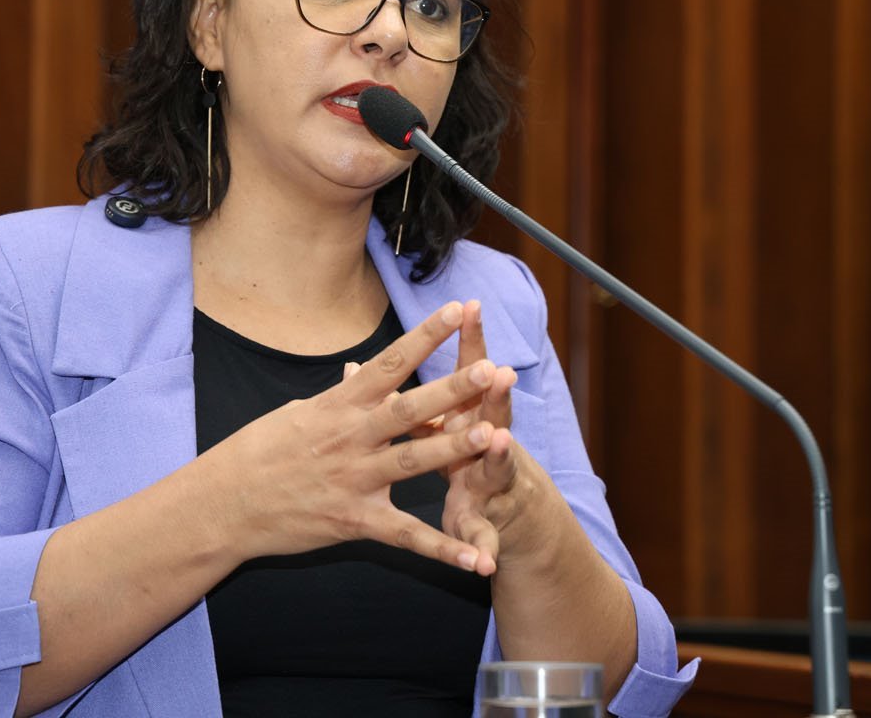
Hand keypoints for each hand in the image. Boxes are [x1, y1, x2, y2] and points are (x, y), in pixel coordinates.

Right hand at [214, 301, 500, 573]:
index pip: (388, 363)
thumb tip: (358, 373)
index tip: (454, 311)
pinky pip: (405, 536)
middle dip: (451, 389)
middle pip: (408, 407)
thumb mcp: (299, 412)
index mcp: (338, 405)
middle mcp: (350, 437)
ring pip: (412, 461)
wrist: (224, 503)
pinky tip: (474, 559)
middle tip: (491, 369)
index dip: (423, 337)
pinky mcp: (354, 521)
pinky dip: (442, 549)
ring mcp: (354, 480)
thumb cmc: (259, 452)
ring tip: (491, 435)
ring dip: (452, 449)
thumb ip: (340, 397)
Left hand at [411, 301, 531, 575]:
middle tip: (497, 369)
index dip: (468, 341)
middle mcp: (487, 442)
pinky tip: (482, 563)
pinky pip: (483, 536)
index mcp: (468, 414)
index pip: (468, 371)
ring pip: (493, 465)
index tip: (466, 308)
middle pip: (490, 412)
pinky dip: (479, 548)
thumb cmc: (468, 455)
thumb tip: (358, 371)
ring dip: (497, 454)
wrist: (512, 515)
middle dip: (491, 392)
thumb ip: (404, 399)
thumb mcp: (437, 424)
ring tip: (498, 441)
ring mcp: (489, 481)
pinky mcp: (486, 521)